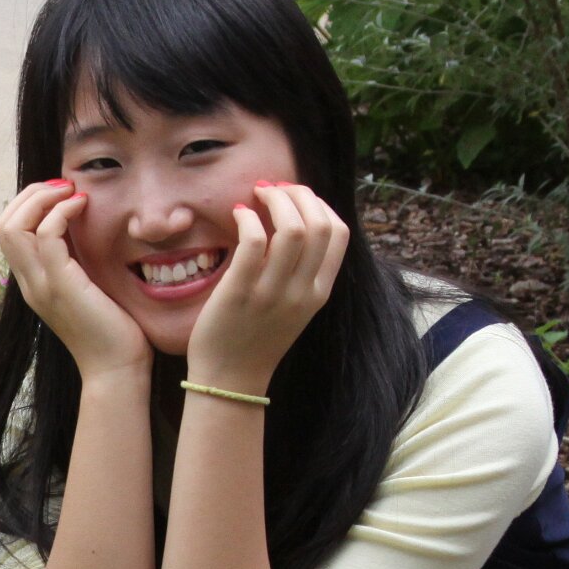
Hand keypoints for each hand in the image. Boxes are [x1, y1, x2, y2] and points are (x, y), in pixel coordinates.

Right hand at [0, 181, 151, 379]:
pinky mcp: (60, 285)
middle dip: (32, 193)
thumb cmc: (113, 332)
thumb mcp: (89, 289)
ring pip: (15, 225)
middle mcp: (28, 282)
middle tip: (65, 185)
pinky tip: (84, 207)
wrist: (117, 370)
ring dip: (43, 197)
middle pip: (4, 223)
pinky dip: (62, 212)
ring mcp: (40, 284)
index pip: (9, 231)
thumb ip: (79, 263)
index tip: (62, 193)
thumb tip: (86, 230)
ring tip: (72, 191)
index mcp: (32, 282)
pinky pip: (47, 235)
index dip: (30, 203)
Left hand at [186, 181, 348, 392]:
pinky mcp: (240, 292)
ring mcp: (273, 292)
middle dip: (297, 194)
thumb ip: (302, 272)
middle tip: (273, 189)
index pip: (338, 233)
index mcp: (319, 292)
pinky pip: (254, 240)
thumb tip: (297, 223)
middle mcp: (302, 291)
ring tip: (256, 194)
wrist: (229, 380)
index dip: (318, 204)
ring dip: (274, 200)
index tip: (295, 196)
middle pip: (318, 223)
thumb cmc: (255, 338)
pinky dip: (248, 217)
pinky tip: (238, 214)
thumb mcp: (293, 306)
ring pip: (292, 228)